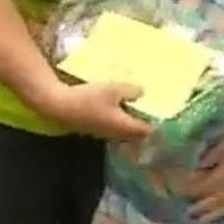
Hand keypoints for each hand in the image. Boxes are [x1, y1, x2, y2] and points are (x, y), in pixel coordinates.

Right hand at [37, 82, 152, 140]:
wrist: (59, 106)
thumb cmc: (89, 98)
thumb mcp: (113, 89)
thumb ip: (131, 91)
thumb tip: (144, 92)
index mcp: (124, 126)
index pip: (147, 131)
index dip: (157, 124)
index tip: (164, 114)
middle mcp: (116, 134)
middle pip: (135, 132)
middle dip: (144, 122)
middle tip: (151, 107)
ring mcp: (103, 132)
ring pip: (123, 129)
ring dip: (130, 119)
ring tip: (135, 104)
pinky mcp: (94, 128)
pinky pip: (113, 125)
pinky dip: (119, 117)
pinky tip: (116, 104)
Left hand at [182, 119, 223, 223]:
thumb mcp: (223, 143)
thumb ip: (208, 158)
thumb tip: (195, 169)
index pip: (201, 188)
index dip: (188, 190)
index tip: (176, 190)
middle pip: (211, 204)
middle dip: (197, 208)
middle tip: (185, 211)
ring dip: (211, 215)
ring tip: (200, 218)